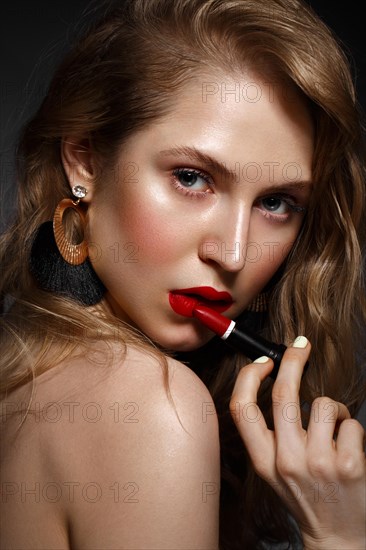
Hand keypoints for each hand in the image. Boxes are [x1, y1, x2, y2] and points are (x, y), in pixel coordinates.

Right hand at [230, 336, 365, 549]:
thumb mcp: (274, 470)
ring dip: (333, 408)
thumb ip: (270, 433)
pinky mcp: (349, 466)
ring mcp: (318, 464)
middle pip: (283, 394)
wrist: (339, 538)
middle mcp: (286, 462)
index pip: (241, 408)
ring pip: (323, 404)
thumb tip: (277, 380)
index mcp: (263, 461)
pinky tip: (349, 449)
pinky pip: (351, 423)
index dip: (250, 376)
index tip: (263, 361)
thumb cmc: (306, 496)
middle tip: (301, 348)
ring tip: (334, 428)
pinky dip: (352, 429)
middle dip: (293, 361)